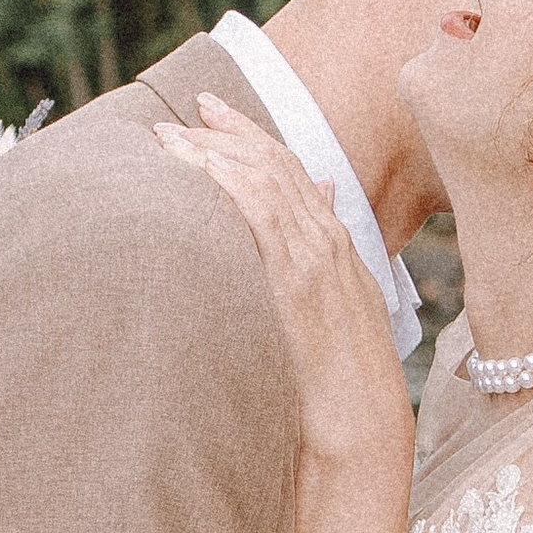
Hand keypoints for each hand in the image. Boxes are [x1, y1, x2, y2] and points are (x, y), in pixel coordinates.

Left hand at [155, 100, 414, 471]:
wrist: (362, 419)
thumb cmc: (340, 379)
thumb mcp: (333, 311)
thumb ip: (317, 261)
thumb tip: (312, 213)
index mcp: (335, 243)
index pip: (290, 169)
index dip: (250, 136)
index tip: (211, 114)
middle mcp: (328, 239)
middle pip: (273, 165)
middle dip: (224, 134)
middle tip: (178, 118)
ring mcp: (316, 256)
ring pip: (263, 183)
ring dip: (214, 155)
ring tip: (171, 141)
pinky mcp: (299, 280)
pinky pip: (263, 216)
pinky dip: (232, 186)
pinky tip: (201, 173)